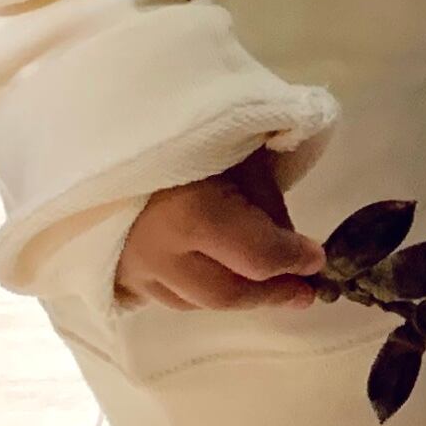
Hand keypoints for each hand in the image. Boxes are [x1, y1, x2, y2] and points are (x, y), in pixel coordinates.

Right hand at [116, 147, 326, 311]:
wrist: (110, 124)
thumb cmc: (184, 131)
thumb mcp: (239, 155)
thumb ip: (268, 208)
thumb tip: (290, 248)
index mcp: (190, 218)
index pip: (258, 259)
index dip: (293, 261)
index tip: (317, 258)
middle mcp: (156, 253)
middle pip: (226, 295)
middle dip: (270, 294)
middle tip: (303, 291)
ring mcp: (127, 267)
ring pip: (192, 301)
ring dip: (233, 295)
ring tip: (262, 283)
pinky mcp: (109, 270)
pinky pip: (160, 296)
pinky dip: (195, 290)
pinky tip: (212, 273)